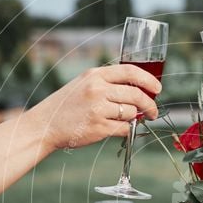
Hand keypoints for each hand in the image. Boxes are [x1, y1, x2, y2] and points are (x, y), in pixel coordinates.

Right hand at [29, 64, 160, 152]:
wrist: (45, 125)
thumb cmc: (66, 105)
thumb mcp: (84, 84)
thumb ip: (107, 83)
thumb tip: (138, 89)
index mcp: (95, 75)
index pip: (130, 71)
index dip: (148, 80)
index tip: (157, 89)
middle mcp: (97, 89)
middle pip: (136, 94)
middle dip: (149, 104)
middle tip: (153, 111)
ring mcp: (98, 109)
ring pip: (131, 113)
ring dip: (134, 118)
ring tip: (127, 119)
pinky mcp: (99, 127)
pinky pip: (124, 129)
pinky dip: (126, 130)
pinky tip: (117, 128)